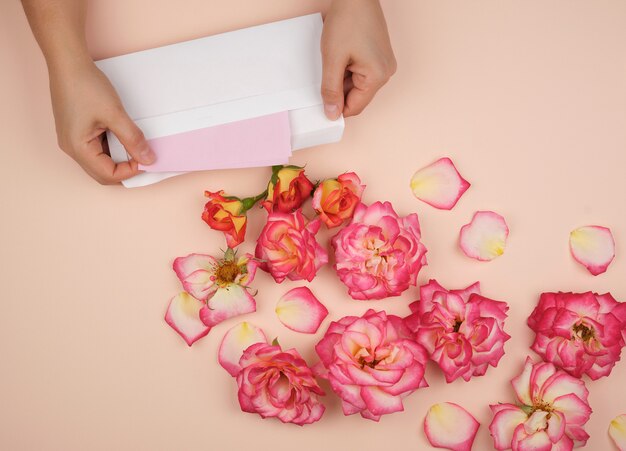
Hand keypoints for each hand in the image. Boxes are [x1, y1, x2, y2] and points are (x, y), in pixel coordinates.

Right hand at [48, 59, 154, 183]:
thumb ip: (133, 139)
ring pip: (100, 161)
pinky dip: (112, 146)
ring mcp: (73, 140)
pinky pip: (96, 148)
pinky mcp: (77, 132)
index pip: (107, 175)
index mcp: (78, 149)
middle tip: (142, 156)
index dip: (129, 171)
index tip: (146, 159)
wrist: (68, 62)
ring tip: (133, 143)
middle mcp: (72, 148)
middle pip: (102, 173)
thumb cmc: (85, 85)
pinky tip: (121, 135)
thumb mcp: (115, 114)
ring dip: (119, 157)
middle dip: (124, 169)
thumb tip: (148, 159)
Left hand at [321, 0, 396, 119]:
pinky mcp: (379, 56)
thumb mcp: (332, 59)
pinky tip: (341, 56)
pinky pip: (361, 73)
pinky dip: (348, 69)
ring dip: (342, 78)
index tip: (322, 104)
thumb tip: (331, 113)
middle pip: (357, 96)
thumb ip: (331, 89)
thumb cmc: (348, 20)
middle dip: (339, 89)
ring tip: (336, 58)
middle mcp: (386, 73)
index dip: (336, 108)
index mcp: (378, 77)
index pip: (355, 107)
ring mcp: (384, 64)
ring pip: (357, 85)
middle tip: (326, 72)